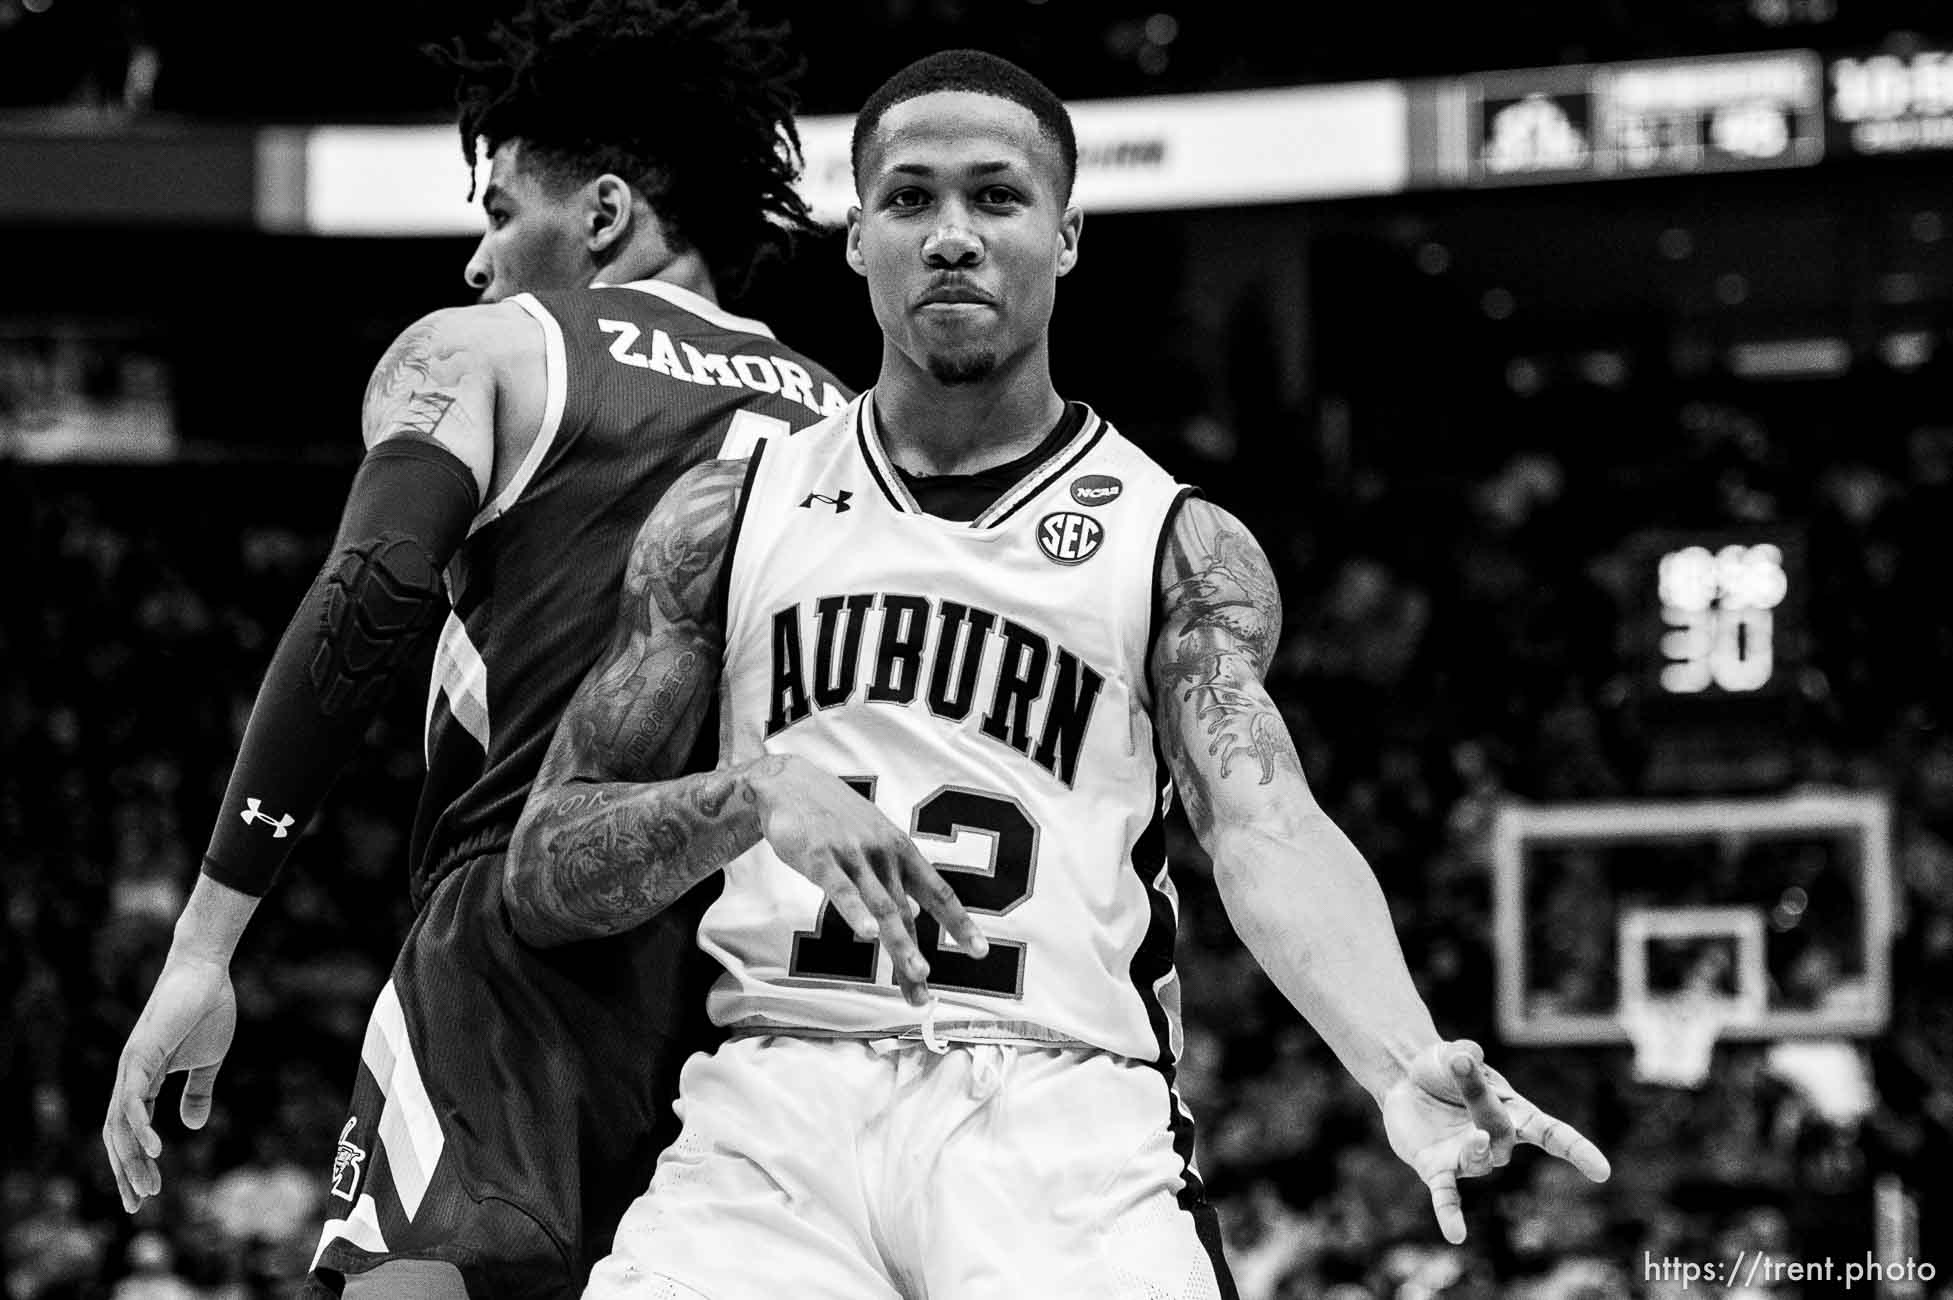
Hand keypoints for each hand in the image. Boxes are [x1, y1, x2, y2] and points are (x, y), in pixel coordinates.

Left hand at [102, 953, 236, 1212]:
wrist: (206, 972)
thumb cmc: (208, 1009)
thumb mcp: (209, 1060)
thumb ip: (198, 1092)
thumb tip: (192, 1126)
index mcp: (144, 1081)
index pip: (131, 1131)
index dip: (135, 1163)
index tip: (147, 1194)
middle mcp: (129, 1079)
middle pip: (116, 1136)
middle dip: (126, 1172)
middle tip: (138, 1203)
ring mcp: (131, 1068)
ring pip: (120, 1126)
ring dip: (132, 1159)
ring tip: (149, 1187)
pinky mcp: (140, 1057)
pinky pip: (133, 1101)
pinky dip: (140, 1128)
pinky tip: (156, 1148)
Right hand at [753, 754, 987, 1005]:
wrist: (789, 783)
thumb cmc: (835, 817)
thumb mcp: (873, 840)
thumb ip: (891, 877)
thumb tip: (910, 915)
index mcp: (900, 852)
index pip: (938, 892)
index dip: (959, 923)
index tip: (980, 951)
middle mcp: (884, 854)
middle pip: (907, 913)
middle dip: (915, 955)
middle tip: (927, 990)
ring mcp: (853, 855)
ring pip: (881, 906)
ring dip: (899, 942)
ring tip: (916, 973)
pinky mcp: (820, 857)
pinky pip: (841, 889)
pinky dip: (855, 911)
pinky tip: (866, 934)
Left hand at [1380, 1039, 1609, 1243]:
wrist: (1406, 1080)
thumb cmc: (1442, 1067)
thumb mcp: (1453, 1052)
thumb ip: (1463, 1051)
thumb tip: (1467, 1055)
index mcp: (1514, 1113)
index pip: (1552, 1134)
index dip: (1577, 1150)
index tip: (1602, 1171)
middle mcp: (1496, 1141)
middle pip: (1502, 1135)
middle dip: (1483, 1103)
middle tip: (1460, 1065)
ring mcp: (1467, 1157)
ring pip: (1481, 1162)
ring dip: (1476, 1149)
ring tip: (1473, 1138)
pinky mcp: (1437, 1169)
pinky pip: (1447, 1196)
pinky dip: (1451, 1214)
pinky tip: (1456, 1235)